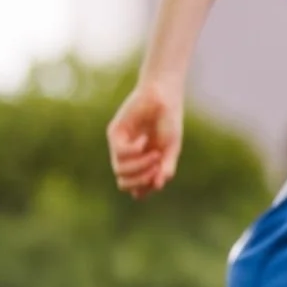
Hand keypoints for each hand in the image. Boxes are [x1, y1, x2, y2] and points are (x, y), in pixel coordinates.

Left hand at [107, 80, 183, 198]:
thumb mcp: (171, 148)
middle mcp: (129, 158)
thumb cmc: (169, 122)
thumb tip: (158, 186)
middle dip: (140, 181)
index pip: (137, 189)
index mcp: (142, 165)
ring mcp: (120, 146)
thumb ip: (166, 166)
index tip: (159, 179)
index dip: (146, 190)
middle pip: (124, 184)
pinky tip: (144, 140)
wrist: (163, 96)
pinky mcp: (115, 133)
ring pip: (120, 171)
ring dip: (140, 167)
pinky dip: (134, 151)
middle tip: (156, 168)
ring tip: (155, 154)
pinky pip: (119, 152)